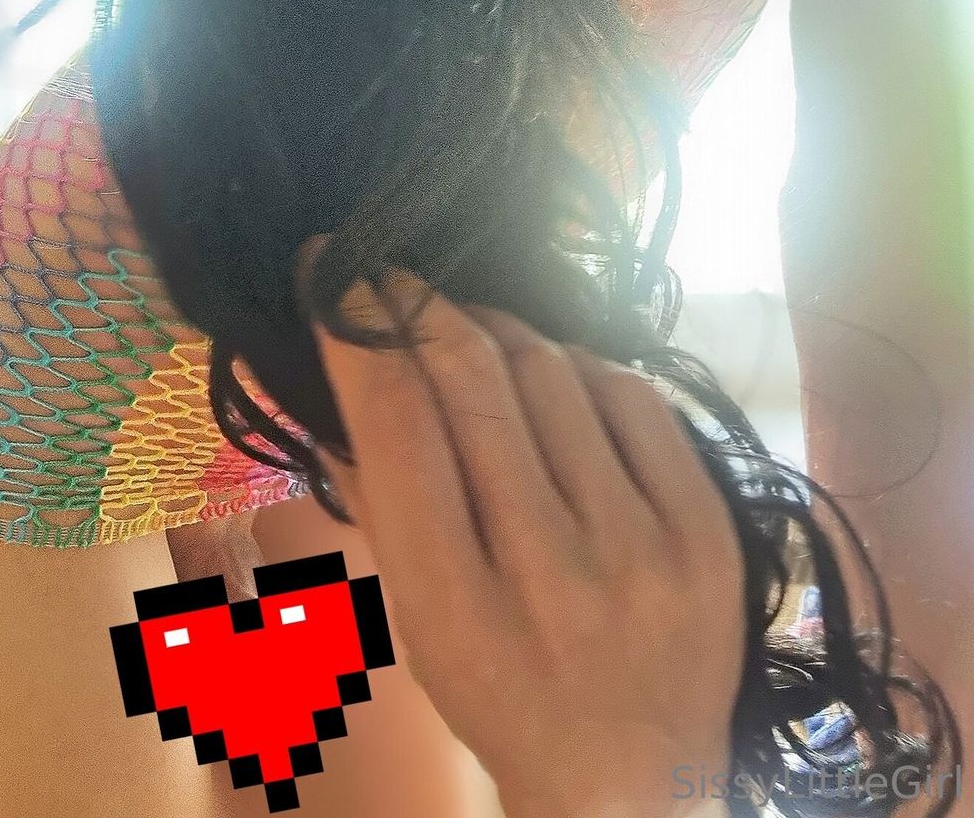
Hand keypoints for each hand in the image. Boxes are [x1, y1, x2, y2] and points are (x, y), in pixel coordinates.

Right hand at [295, 236, 744, 817]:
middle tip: (387, 272)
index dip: (357, 334)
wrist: (634, 783)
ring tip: (469, 329)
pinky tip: (555, 375)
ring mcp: (643, 549)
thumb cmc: (501, 693)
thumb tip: (338, 373)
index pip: (399, 428)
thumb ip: (378, 501)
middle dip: (417, 305)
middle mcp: (554, 575)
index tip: (331, 276)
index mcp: (458, 611)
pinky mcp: (708, 533)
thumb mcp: (416, 623)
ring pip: (553, 374)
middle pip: (475, 384)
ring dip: (496, 329)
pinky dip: (580, 366)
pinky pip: (633, 396)